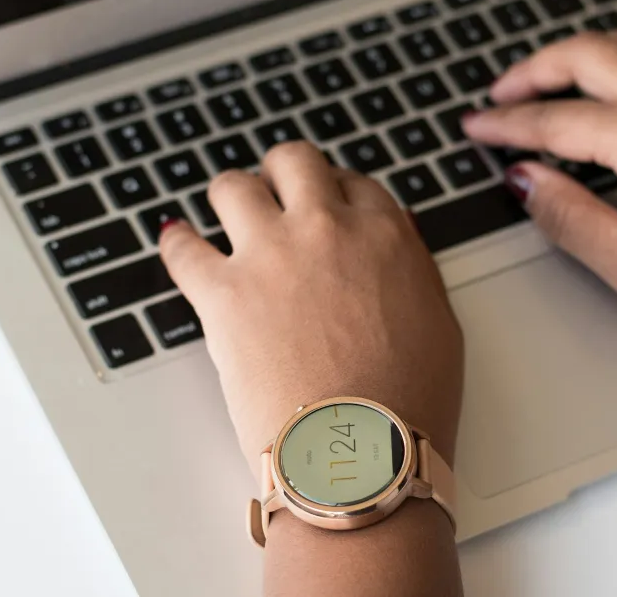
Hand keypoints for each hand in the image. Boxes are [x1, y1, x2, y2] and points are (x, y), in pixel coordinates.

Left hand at [158, 142, 463, 471]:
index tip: (327, 207)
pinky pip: (181, 247)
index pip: (355, 184)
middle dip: (282, 175)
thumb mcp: (440, 326)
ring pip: (232, 186)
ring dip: (230, 197)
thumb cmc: (405, 406)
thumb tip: (397, 249)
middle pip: (294, 162)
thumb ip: (414, 274)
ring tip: (225, 215)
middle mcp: (326, 230)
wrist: (359, 454)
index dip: (336, 193)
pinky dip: (176, 244)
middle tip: (274, 195)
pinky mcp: (223, 293)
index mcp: (385, 235)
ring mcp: (270, 256)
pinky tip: (179, 245)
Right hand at [463, 29, 616, 349]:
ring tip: (549, 78)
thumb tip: (527, 182)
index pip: (557, 119)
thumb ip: (567, 216)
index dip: (507, 125)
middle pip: (589, 55)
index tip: (477, 128)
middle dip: (534, 70)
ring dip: (581, 53)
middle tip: (501, 95)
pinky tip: (613, 85)